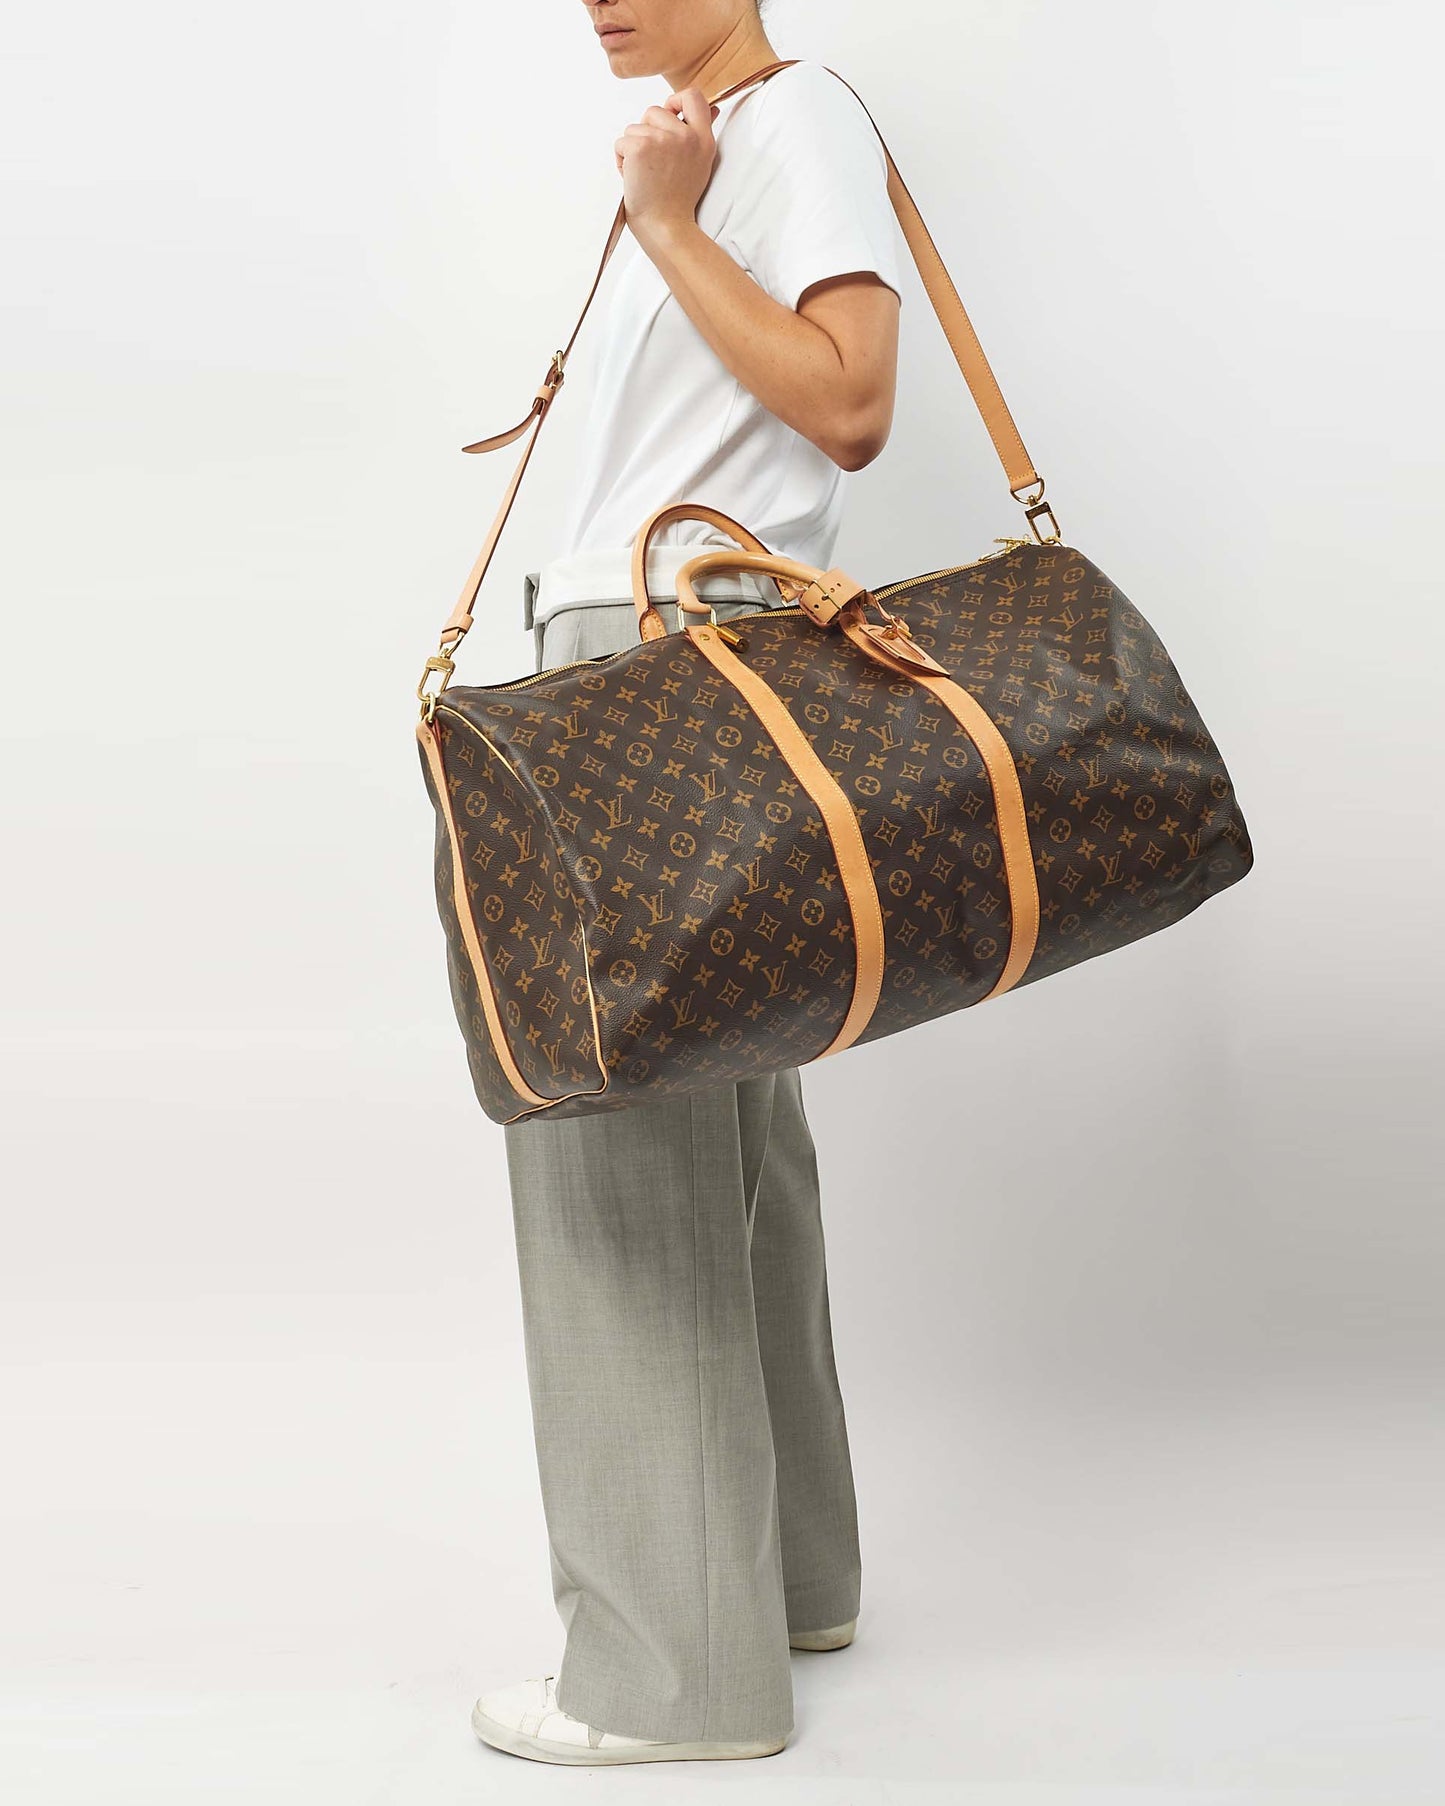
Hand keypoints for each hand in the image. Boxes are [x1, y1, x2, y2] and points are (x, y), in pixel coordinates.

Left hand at [614, 88, 719, 238]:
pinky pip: (621, 142)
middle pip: (654, 111)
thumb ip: (702, 133)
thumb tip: (714, 108)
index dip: (676, 100)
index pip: (693, 96)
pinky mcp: (640, 147)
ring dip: (632, 148)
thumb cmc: (678, 201)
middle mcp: (685, 136)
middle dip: (646, 133)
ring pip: (634, 127)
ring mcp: (662, 140)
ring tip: (644, 173)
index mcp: (703, 139)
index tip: (670, 115)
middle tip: (653, 162)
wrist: (666, 226)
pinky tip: (633, 177)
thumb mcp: (700, 163)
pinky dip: (621, 159)